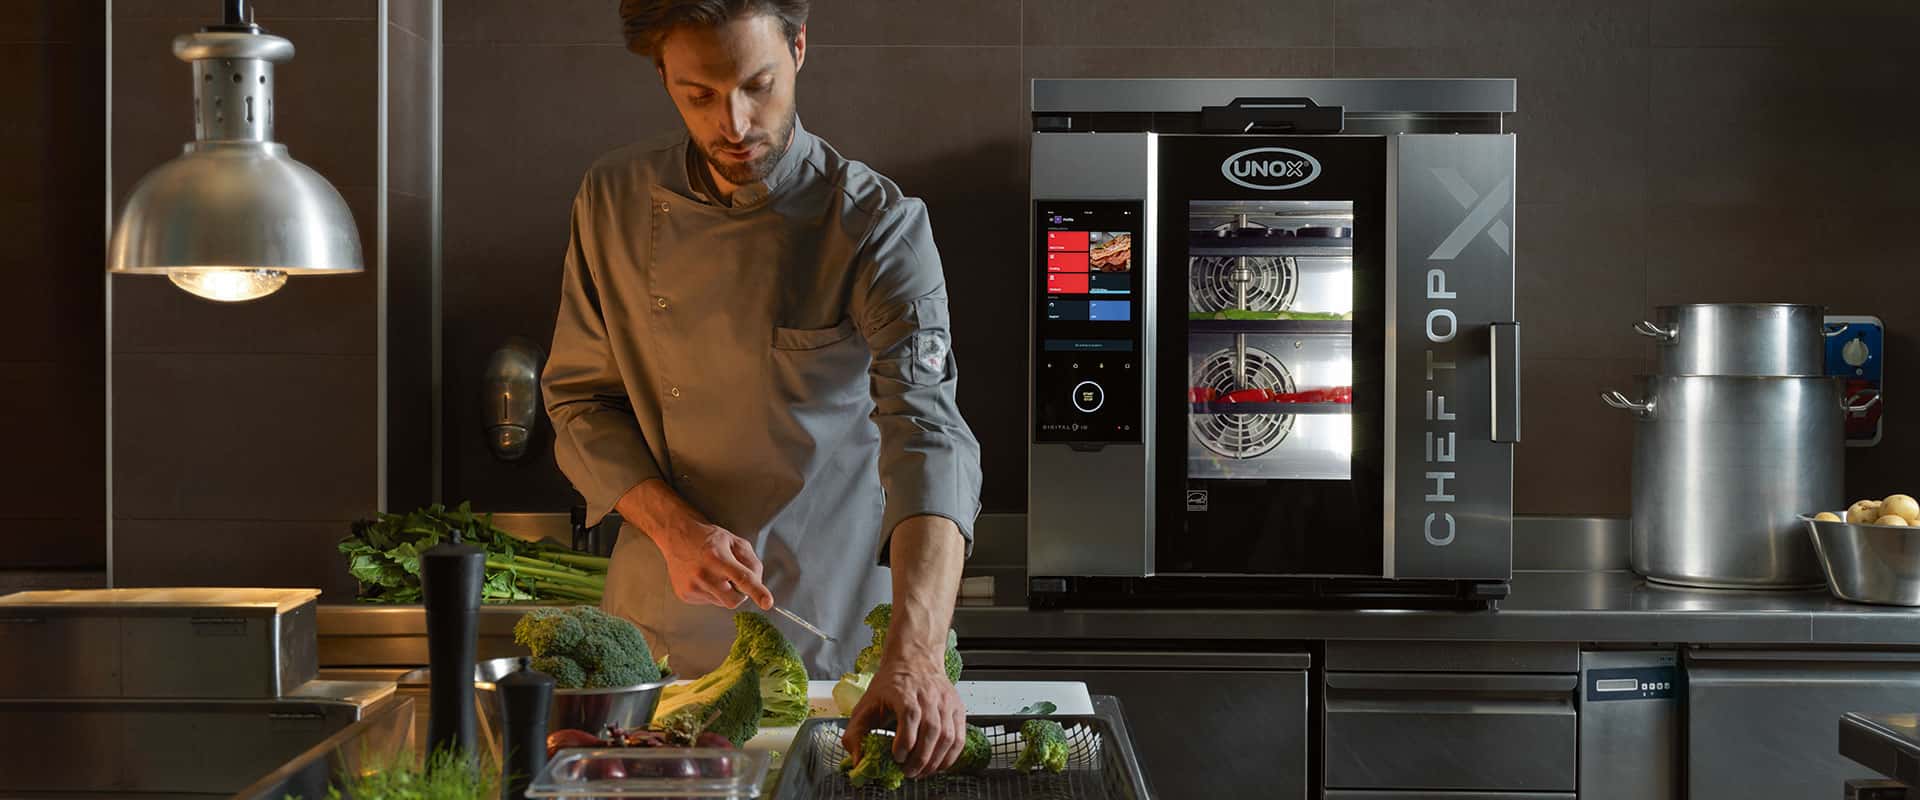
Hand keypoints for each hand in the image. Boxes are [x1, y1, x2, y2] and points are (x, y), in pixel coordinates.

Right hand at [616, 480, 773, 608]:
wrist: (676, 535)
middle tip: (731, 577)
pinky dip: (711, 593)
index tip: (767, 602)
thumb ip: (751, 562)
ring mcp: (692, 587)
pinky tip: (703, 578)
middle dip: (739, 593)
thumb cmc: (708, 538)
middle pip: (734, 600)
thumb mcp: (735, 542)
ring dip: (723, 591)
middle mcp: (704, 574)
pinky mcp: (685, 595)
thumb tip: (757, 583)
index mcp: (718, 558)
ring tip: (712, 572)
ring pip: (721, 602)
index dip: (757, 592)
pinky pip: (708, 602)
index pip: (742, 578)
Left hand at [842, 652, 965, 778]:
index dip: (905, 740)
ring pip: (948, 736)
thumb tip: (857, 761)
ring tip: (921, 772)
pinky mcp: (957, 708)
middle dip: (920, 758)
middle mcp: (928, 695)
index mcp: (903, 691)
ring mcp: (946, 702)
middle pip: (931, 729)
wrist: (914, 660)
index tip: (896, 756)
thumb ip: (855, 735)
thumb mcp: (865, 705)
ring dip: (935, 761)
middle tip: (908, 772)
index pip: (910, 715)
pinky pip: (959, 738)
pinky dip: (950, 757)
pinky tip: (937, 764)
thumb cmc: (890, 684)